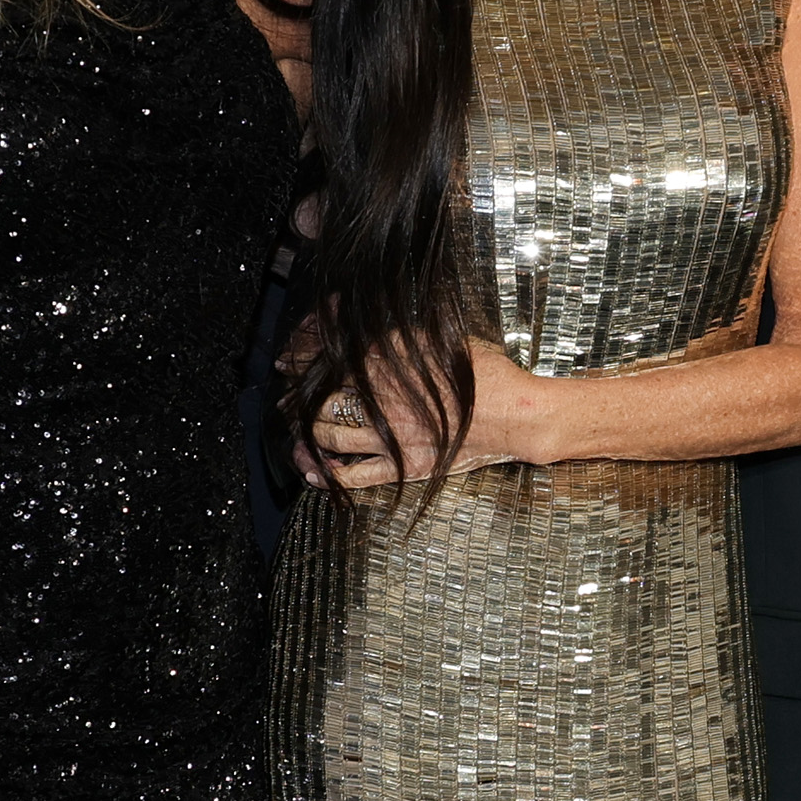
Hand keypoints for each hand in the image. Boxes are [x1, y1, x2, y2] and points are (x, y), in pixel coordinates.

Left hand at [298, 339, 544, 484]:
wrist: (515, 414)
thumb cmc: (483, 373)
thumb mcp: (439, 338)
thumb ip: (397, 334)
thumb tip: (358, 323)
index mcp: (386, 364)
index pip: (330, 363)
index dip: (303, 362)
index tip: (289, 363)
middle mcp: (380, 400)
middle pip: (321, 400)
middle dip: (297, 401)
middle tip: (285, 402)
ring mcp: (389, 436)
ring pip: (328, 437)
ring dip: (305, 437)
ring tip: (297, 436)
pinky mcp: (402, 466)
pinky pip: (354, 476)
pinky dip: (329, 476)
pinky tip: (315, 473)